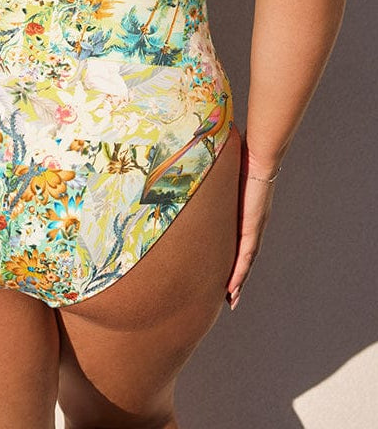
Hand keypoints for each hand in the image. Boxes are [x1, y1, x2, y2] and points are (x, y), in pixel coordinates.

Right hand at [225, 149, 277, 309]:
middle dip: (238, 276)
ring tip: (230, 300)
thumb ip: (213, 171)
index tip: (227, 269)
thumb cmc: (243, 154)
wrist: (259, 153)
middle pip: (245, 256)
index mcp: (247, 211)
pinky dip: (239, 274)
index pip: (240, 238)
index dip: (235, 256)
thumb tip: (195, 157)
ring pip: (246, 261)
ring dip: (238, 282)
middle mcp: (254, 223)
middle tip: (229, 296)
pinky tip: (232, 289)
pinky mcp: (252, 227)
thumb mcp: (224, 169)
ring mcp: (254, 226)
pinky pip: (245, 256)